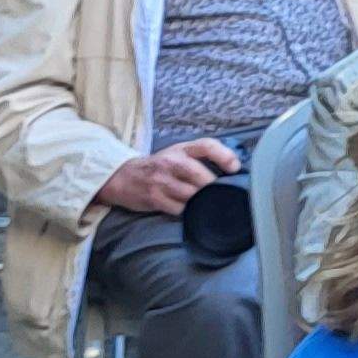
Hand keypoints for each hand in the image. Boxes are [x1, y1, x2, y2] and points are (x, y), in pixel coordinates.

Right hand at [94, 138, 242, 216]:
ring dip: (204, 201)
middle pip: (201, 176)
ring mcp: (162, 181)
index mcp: (181, 149)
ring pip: (192, 195)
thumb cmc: (159, 166)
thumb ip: (202, 157)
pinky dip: (189, 212)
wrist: (123, 177)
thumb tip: (234, 169)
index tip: (235, 168)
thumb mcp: (178, 152)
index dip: (224, 156)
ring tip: (210, 204)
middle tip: (223, 194)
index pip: (206, 146)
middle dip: (214, 187)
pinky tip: (192, 211)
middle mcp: (171, 162)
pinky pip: (180, 209)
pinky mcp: (155, 199)